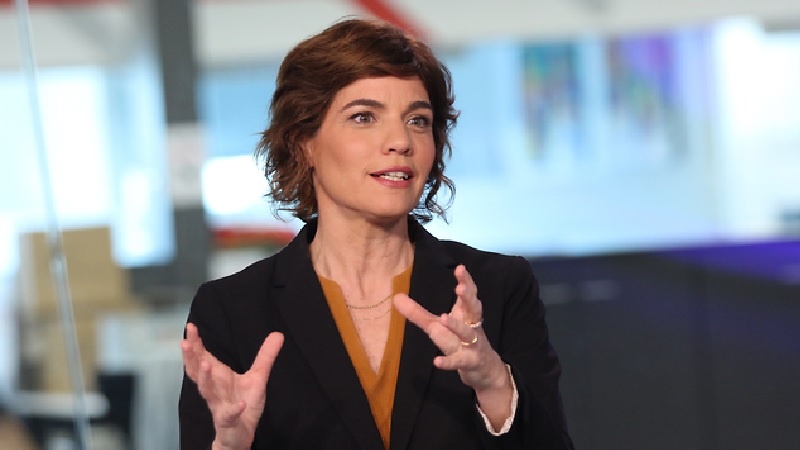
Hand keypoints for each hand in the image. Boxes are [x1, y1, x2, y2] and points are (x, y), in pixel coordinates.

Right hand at [181, 323, 283, 449]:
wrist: (241, 433)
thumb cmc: (243, 403)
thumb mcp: (258, 377)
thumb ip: (265, 356)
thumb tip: (278, 334)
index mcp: (218, 377)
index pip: (203, 357)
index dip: (196, 344)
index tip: (191, 327)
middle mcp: (214, 390)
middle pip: (198, 372)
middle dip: (191, 357)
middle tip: (185, 342)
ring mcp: (219, 406)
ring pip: (207, 392)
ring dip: (206, 378)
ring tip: (205, 363)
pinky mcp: (228, 421)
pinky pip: (228, 415)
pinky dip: (233, 410)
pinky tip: (239, 405)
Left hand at [393, 265, 507, 392]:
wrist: (483, 370)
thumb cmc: (458, 342)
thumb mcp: (436, 326)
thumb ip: (417, 313)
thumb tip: (396, 297)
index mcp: (465, 314)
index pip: (468, 294)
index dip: (466, 281)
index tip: (460, 268)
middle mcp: (472, 326)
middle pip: (474, 309)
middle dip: (468, 298)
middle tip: (460, 288)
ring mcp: (473, 345)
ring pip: (468, 334)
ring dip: (457, 326)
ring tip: (444, 318)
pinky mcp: (470, 362)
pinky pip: (459, 361)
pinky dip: (449, 362)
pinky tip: (437, 361)